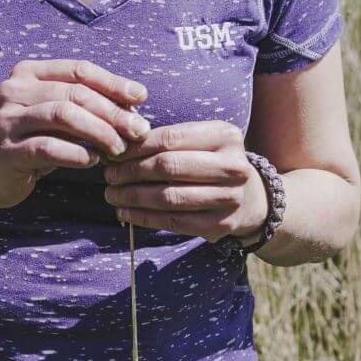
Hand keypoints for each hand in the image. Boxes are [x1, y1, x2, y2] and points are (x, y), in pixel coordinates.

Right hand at [0, 59, 150, 210]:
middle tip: (138, 130)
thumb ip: (85, 108)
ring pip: (63, 116)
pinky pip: (50, 148)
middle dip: (112, 112)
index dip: (113, 83)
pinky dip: (77, 154)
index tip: (141, 97)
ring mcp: (8, 119)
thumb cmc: (30, 143)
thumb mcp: (55, 119)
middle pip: (74, 93)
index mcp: (28, 73)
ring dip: (98, 132)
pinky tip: (93, 162)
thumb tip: (134, 110)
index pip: (78, 70)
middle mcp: (14, 90)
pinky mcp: (8, 150)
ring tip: (119, 148)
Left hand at [101, 121, 268, 242]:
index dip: (136, 147)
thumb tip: (118, 144)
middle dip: (131, 172)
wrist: (251, 199)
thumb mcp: (201, 143)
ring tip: (112, 195)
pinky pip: (173, 222)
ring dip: (133, 197)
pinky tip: (125, 213)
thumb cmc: (212, 165)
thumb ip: (168, 141)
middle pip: (169, 167)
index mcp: (225, 135)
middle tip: (109, 175)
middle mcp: (232, 166)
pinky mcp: (220, 224)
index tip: (113, 153)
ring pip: (168, 197)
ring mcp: (229, 198)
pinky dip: (143, 218)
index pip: (171, 138)